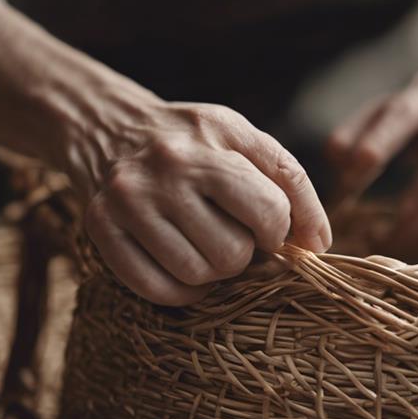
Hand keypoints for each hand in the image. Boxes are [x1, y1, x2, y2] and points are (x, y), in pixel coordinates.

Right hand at [75, 102, 330, 305]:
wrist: (109, 127)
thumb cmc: (193, 142)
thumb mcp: (244, 140)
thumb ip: (291, 184)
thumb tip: (317, 246)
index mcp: (214, 134)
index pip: (270, 209)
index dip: (278, 231)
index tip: (267, 227)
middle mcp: (168, 165)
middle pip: (233, 253)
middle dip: (243, 253)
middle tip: (229, 234)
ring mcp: (129, 198)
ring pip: (197, 275)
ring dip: (211, 272)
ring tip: (203, 243)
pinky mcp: (100, 227)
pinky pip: (157, 289)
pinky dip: (181, 291)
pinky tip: (183, 266)